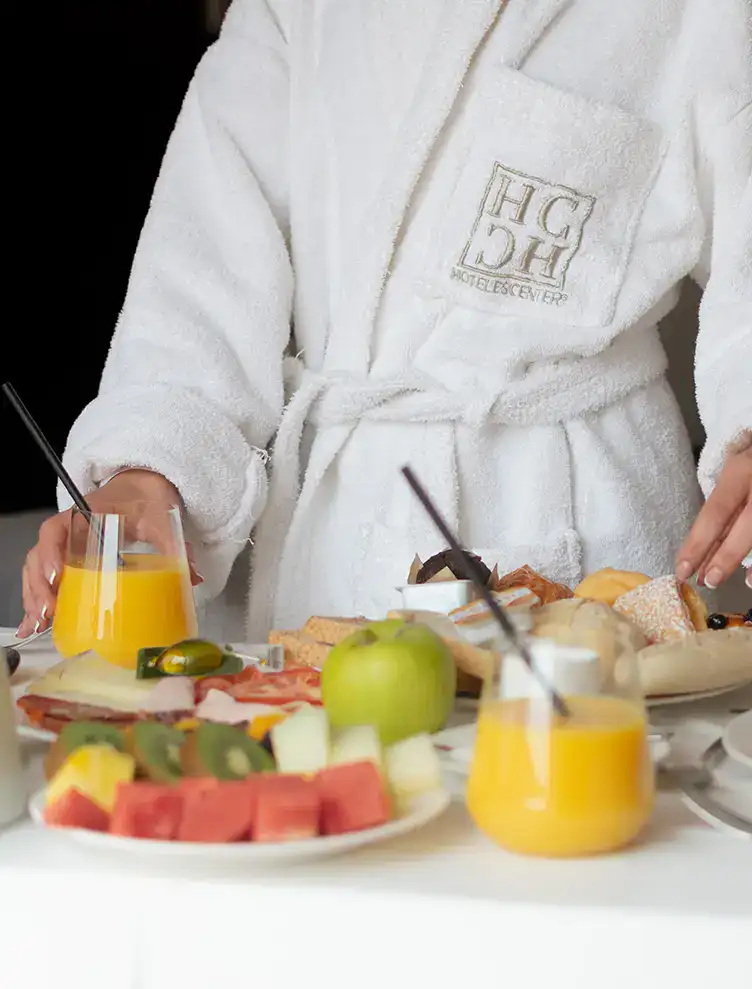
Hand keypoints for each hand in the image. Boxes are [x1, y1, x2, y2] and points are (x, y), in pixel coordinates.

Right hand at [17, 469, 202, 637]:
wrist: (145, 485)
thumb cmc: (148, 497)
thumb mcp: (162, 519)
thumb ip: (175, 546)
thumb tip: (192, 578)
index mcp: (87, 514)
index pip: (55, 529)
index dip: (49, 552)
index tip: (54, 575)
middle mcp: (71, 529)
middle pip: (40, 556)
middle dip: (38, 587)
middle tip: (48, 612)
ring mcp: (69, 544)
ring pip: (38, 570)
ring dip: (36, 597)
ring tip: (41, 624)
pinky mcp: (73, 558)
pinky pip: (49, 578)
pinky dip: (42, 599)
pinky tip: (39, 624)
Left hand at [676, 448, 751, 590]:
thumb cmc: (750, 457)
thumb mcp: (736, 468)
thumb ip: (726, 502)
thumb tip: (708, 547)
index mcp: (740, 471)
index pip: (715, 513)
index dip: (698, 544)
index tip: (682, 570)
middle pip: (746, 525)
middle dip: (725, 557)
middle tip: (708, 582)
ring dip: (748, 561)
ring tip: (732, 580)